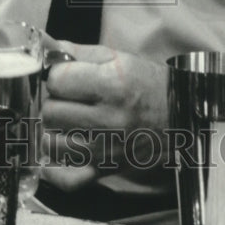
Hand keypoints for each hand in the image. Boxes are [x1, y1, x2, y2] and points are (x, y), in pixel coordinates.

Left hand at [41, 41, 168, 187]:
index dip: (59, 75)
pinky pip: (66, 179)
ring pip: (51, 142)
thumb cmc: (148, 84)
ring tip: (70, 122)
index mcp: (112, 85)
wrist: (181, 116)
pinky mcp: (105, 171)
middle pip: (51, 112)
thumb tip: (43, 46)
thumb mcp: (118, 58)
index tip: (69, 76)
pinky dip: (55, 169)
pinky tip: (60, 152)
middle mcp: (108, 120)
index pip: (57, 80)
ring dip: (55, 131)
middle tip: (72, 99)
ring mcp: (106, 150)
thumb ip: (77, 52)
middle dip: (56, 101)